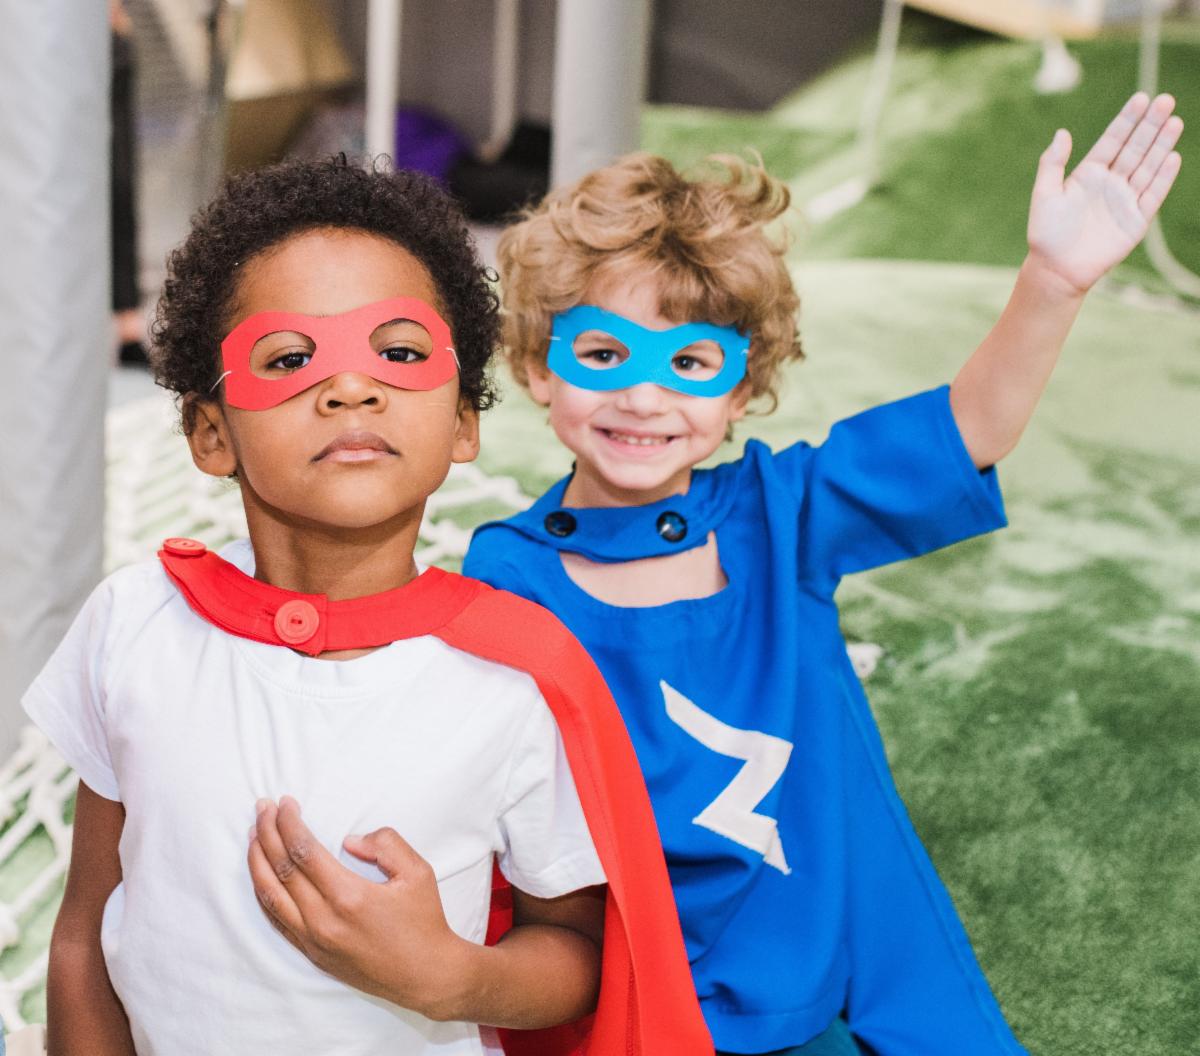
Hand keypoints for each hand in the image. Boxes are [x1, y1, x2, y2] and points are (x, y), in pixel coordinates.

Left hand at [248, 797, 468, 1018]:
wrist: (426, 975)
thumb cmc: (424, 921)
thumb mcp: (418, 872)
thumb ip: (386, 844)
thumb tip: (349, 841)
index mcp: (349, 896)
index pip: (304, 851)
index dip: (289, 823)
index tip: (285, 803)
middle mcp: (324, 920)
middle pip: (282, 869)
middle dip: (267, 833)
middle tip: (263, 807)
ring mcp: (314, 941)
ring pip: (270, 896)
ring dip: (257, 862)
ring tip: (253, 835)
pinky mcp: (312, 955)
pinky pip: (277, 921)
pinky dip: (263, 894)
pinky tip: (261, 875)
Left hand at [1027, 92, 1182, 294]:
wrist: (1056, 269)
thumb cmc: (1046, 233)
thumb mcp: (1044, 194)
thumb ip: (1052, 164)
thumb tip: (1061, 132)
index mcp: (1089, 173)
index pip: (1112, 140)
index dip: (1127, 120)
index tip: (1141, 98)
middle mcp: (1111, 182)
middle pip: (1135, 148)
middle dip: (1150, 125)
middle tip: (1166, 100)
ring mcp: (1125, 200)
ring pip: (1148, 166)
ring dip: (1162, 144)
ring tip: (1174, 121)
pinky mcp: (1136, 220)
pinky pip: (1153, 194)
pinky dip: (1163, 177)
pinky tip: (1172, 156)